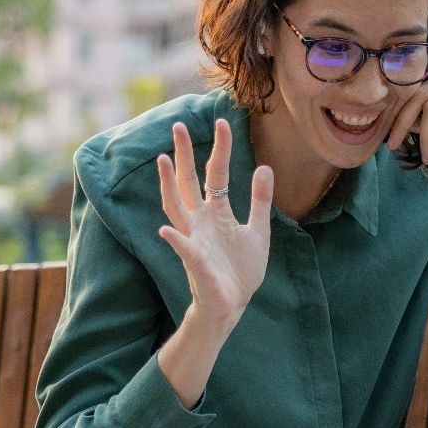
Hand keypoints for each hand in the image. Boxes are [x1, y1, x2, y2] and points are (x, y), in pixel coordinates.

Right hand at [156, 118, 274, 327]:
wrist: (232, 305)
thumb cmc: (241, 270)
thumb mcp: (258, 231)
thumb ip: (260, 201)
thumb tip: (264, 167)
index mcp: (217, 213)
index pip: (216, 173)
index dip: (220, 149)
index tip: (222, 122)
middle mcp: (201, 221)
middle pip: (188, 181)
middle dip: (184, 154)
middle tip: (178, 125)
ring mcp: (195, 239)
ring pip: (176, 207)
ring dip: (168, 185)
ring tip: (163, 160)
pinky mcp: (195, 262)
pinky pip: (182, 249)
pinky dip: (175, 239)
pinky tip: (165, 230)